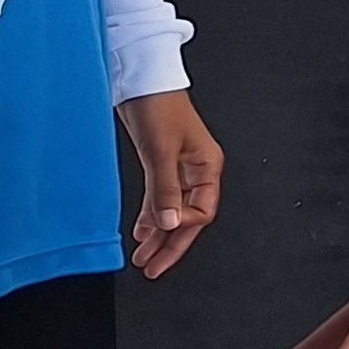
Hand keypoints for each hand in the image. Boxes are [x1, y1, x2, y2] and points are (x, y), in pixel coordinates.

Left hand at [120, 89, 224, 275]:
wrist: (141, 81)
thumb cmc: (159, 105)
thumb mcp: (161, 150)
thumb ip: (164, 190)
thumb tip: (168, 224)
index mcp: (208, 167)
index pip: (202, 211)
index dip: (182, 225)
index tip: (161, 229)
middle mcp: (197, 171)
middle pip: (189, 218)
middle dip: (171, 244)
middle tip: (153, 267)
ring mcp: (179, 170)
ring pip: (172, 212)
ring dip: (158, 235)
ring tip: (143, 257)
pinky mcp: (161, 165)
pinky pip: (160, 200)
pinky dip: (151, 217)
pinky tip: (141, 231)